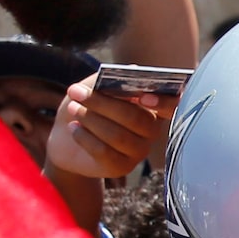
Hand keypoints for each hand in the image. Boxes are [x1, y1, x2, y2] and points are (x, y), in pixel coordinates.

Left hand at [46, 76, 172, 176]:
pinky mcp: (121, 167)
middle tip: (76, 92)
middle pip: (136, 119)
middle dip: (103, 104)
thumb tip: (133, 70)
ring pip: (118, 136)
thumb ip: (110, 79)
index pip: (173, 106)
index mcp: (151, 107)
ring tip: (72, 108)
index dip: (164, 102)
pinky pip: (104, 152)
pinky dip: (84, 137)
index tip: (144, 96)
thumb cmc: (85, 108)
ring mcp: (138, 151)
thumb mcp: (94, 87)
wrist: (65, 139)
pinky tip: (74, 128)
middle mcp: (151, 130)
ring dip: (90, 119)